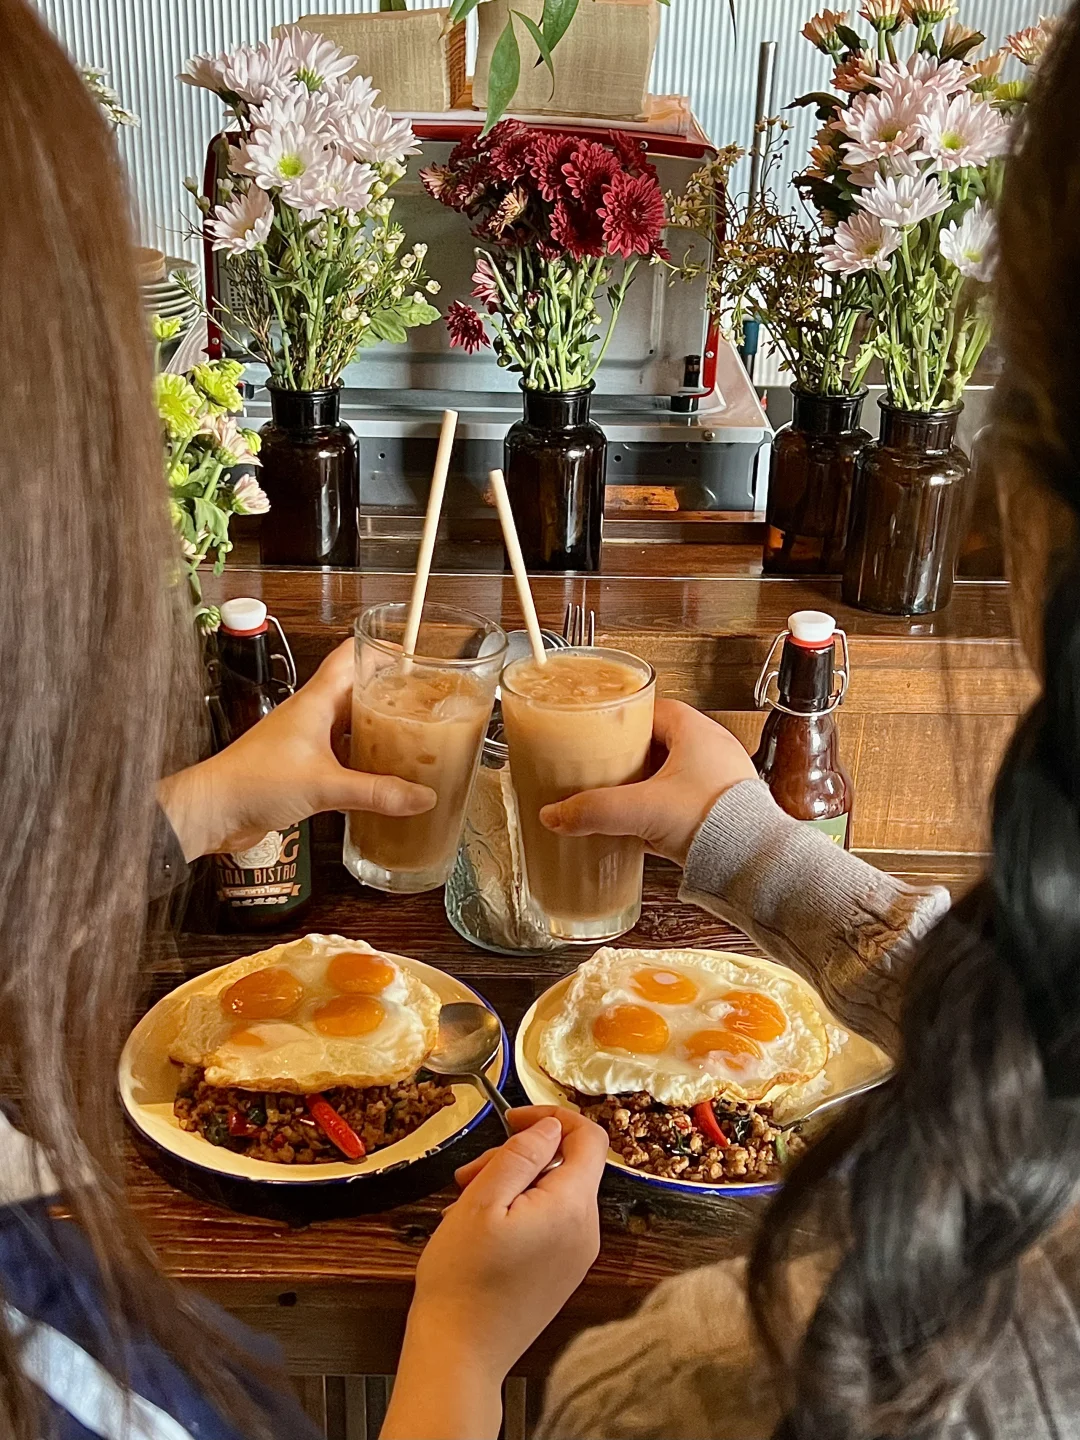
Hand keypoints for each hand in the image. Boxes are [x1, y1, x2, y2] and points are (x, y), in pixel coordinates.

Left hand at [158, 640, 435, 860]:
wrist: (213, 810)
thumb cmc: (252, 782)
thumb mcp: (325, 786)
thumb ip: (376, 792)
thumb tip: (421, 796)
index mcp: (314, 703)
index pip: (349, 658)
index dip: (379, 650)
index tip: (411, 654)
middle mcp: (311, 716)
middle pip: (356, 692)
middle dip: (388, 693)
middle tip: (421, 701)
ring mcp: (305, 742)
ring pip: (349, 726)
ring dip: (376, 729)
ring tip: (410, 736)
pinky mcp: (301, 768)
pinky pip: (340, 758)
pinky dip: (362, 763)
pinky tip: (382, 777)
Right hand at [381, 1108, 607, 1439]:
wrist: (458, 1356)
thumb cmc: (462, 1279)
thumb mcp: (482, 1199)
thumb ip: (522, 1154)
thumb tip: (551, 1126)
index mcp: (571, 1208)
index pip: (589, 1138)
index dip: (552, 1116)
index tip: (511, 1120)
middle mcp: (586, 1232)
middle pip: (566, 1166)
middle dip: (518, 1157)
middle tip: (469, 1174)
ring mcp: (576, 1257)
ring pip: (554, 1194)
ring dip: (513, 1185)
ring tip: (465, 1205)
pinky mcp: (562, 1274)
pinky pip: (550, 1223)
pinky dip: (519, 1212)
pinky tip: (481, 1230)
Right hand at [539, 698, 756, 866]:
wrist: (752, 864)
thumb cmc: (714, 820)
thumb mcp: (641, 810)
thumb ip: (594, 810)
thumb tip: (555, 815)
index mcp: (696, 732)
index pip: (653, 710)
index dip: (624, 719)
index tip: (601, 730)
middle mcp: (712, 751)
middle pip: (659, 743)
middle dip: (629, 756)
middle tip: (603, 767)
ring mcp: (720, 782)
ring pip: (672, 775)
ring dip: (646, 786)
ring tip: (618, 799)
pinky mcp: (722, 811)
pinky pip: (684, 803)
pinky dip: (661, 811)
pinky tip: (641, 829)